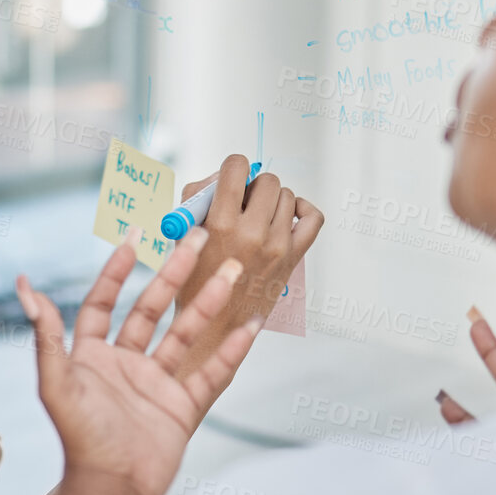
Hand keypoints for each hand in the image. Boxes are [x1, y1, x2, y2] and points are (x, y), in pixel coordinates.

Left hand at [16, 228, 259, 494]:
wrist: (113, 491)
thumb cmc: (79, 439)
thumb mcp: (56, 382)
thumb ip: (45, 334)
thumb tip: (24, 286)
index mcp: (90, 357)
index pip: (104, 302)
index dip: (117, 272)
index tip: (136, 240)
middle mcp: (124, 365)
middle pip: (152, 310)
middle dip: (175, 275)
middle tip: (197, 241)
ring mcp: (156, 385)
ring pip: (186, 335)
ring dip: (208, 304)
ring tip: (232, 273)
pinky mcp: (183, 408)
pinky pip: (211, 373)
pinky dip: (231, 350)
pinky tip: (249, 325)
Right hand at [173, 154, 323, 374]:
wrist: (215, 327)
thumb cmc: (195, 280)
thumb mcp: (182, 234)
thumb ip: (198, 197)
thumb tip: (224, 176)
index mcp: (220, 224)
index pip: (236, 168)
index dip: (233, 167)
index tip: (230, 178)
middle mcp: (252, 233)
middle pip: (266, 180)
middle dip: (254, 185)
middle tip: (243, 203)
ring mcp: (277, 246)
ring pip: (287, 196)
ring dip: (273, 199)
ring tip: (259, 216)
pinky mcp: (293, 257)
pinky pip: (312, 218)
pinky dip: (302, 209)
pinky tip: (286, 216)